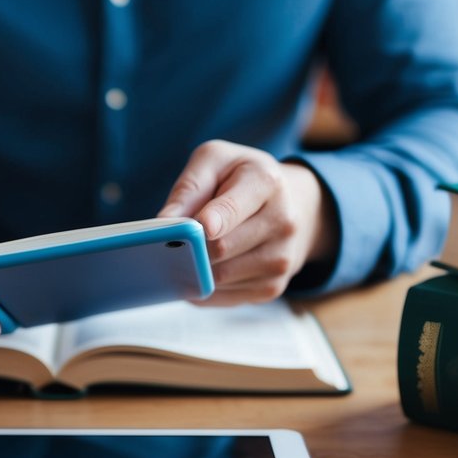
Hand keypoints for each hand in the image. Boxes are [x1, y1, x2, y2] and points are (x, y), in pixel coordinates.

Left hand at [158, 140, 337, 304]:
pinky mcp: (273, 287)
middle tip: (173, 241)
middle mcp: (283, 222)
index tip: (197, 227)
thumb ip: (190, 187)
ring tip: (187, 252)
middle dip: (192, 246)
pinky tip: (202, 270)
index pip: (232, 208)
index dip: (210, 221)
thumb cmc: (243, 179)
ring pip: (220, 277)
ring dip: (196, 269)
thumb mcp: (216, 161)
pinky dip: (205, 287)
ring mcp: (281, 259)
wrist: (293, 205)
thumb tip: (164, 222)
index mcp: (266, 182)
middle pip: (221, 248)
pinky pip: (224, 297)